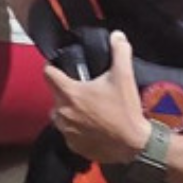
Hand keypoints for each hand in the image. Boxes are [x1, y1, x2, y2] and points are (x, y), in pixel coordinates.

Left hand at [43, 30, 150, 164]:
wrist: (134, 144)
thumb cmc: (126, 110)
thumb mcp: (124, 76)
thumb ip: (120, 52)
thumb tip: (117, 36)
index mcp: (70, 93)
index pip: (48, 74)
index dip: (52, 67)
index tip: (60, 67)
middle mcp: (62, 112)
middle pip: (54, 95)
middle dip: (65, 91)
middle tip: (84, 90)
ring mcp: (66, 131)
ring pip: (59, 115)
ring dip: (68, 111)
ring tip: (87, 109)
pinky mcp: (73, 146)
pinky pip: (68, 133)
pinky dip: (76, 129)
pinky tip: (91, 126)